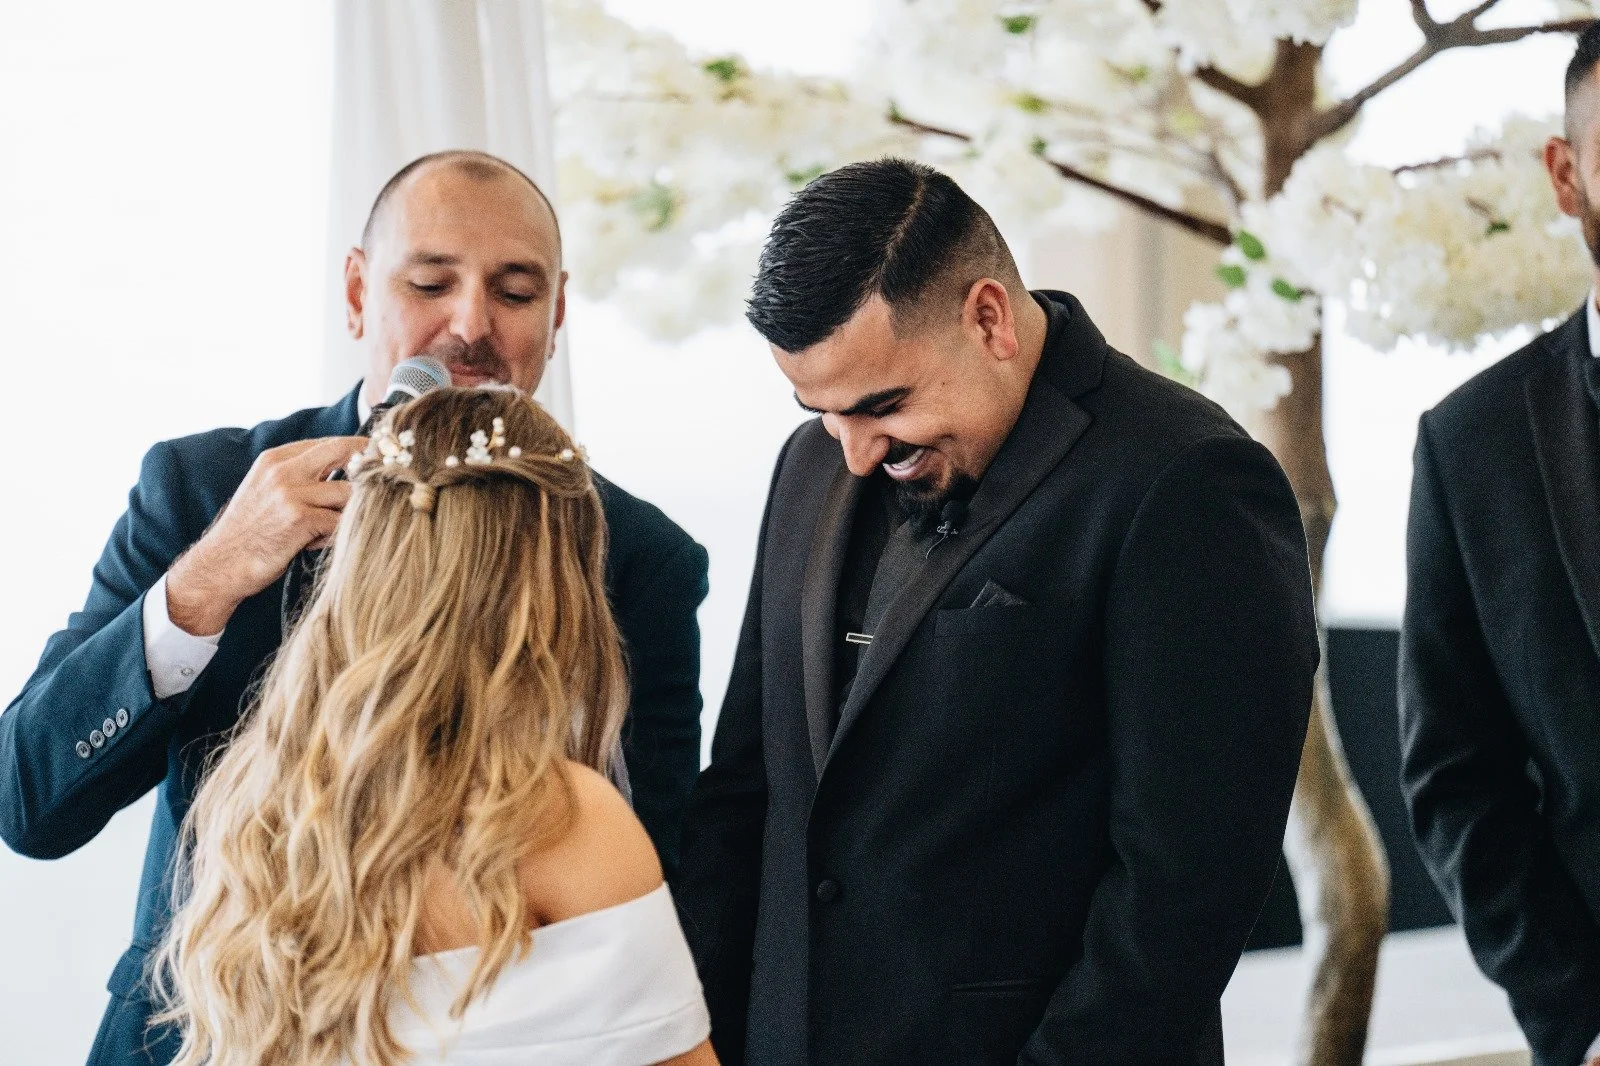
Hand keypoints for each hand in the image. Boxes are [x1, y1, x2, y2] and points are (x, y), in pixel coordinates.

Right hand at [166, 436, 364, 635]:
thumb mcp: (267, 491)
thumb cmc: (250, 532)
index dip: (356, 450)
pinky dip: (338, 534)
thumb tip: (347, 470)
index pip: (327, 442)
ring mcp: (291, 492)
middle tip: (388, 476)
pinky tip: (319, 544)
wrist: (221, 564)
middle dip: (369, 463)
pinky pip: (340, 522)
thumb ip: (299, 477)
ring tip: (333, 528)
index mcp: (275, 459)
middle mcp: (283, 470)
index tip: (378, 459)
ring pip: (347, 492)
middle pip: (343, 451)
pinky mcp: (300, 518)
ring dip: (351, 511)